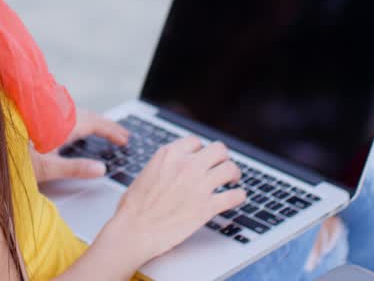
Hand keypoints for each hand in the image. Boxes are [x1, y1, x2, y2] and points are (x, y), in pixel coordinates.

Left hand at [30, 108, 130, 183]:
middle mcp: (55, 115)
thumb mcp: (46, 169)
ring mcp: (45, 114)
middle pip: (87, 116)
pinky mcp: (35, 116)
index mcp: (61, 125)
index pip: (94, 123)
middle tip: (122, 136)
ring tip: (103, 131)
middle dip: (106, 125)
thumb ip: (75, 169)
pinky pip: (64, 114)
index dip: (112, 130)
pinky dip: (77, 120)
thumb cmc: (11, 158)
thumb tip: (101, 169)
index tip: (126, 138)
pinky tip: (74, 128)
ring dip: (92, 121)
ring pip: (75, 113)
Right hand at [99, 136, 245, 267]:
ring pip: (230, 169)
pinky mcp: (207, 207)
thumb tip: (174, 168)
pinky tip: (237, 197)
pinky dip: (239, 196)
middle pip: (219, 149)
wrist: (134, 231)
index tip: (203, 158)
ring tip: (232, 180)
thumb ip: (165, 166)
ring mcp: (199, 185)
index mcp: (169, 155)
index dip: (201, 150)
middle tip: (222, 166)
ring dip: (233, 174)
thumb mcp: (146, 173)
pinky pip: (234, 196)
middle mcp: (187, 165)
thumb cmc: (134, 207)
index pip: (196, 142)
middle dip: (222, 157)